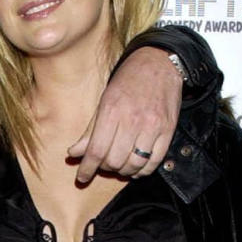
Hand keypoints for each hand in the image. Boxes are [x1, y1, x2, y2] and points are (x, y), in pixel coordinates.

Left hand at [70, 47, 181, 185]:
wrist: (159, 63)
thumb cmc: (128, 81)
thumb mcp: (104, 100)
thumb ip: (90, 130)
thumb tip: (73, 153)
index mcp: (112, 111)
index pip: (96, 150)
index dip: (87, 169)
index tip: (82, 178)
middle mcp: (133, 120)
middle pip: (114, 161)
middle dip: (105, 168)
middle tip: (104, 163)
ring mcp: (152, 127)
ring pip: (134, 164)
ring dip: (124, 171)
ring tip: (119, 165)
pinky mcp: (168, 130)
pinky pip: (154, 162)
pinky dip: (143, 170)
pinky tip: (136, 167)